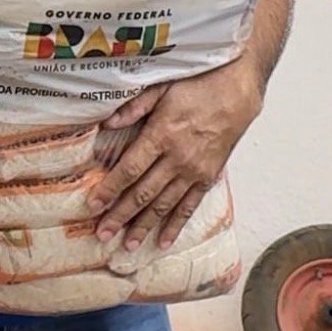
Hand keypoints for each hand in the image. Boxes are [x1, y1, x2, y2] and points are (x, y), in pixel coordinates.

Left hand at [92, 58, 263, 250]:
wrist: (238, 89)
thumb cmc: (197, 85)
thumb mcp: (161, 88)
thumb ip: (133, 108)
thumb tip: (105, 123)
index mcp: (161, 135)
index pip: (129, 170)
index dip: (109, 189)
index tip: (93, 205)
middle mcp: (177, 159)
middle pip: (143, 193)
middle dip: (120, 216)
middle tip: (102, 233)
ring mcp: (195, 171)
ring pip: (164, 205)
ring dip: (144, 226)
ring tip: (127, 245)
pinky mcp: (209, 176)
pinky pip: (189, 206)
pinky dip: (175, 224)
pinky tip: (163, 240)